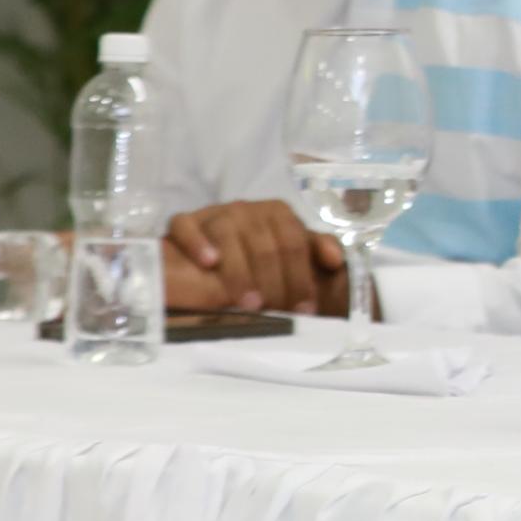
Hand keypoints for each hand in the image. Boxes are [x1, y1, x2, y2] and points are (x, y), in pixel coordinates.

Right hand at [165, 199, 346, 314]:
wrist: (206, 247)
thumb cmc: (256, 253)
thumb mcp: (289, 249)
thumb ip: (315, 250)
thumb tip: (336, 260)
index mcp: (277, 212)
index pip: (295, 243)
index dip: (301, 278)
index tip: (304, 309)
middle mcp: (246, 209)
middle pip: (265, 244)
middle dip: (274, 281)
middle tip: (275, 311)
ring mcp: (214, 213)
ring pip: (229, 234)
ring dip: (240, 271)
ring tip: (249, 303)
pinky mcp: (183, 221)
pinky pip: (186, 226)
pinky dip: (198, 242)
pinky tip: (210, 263)